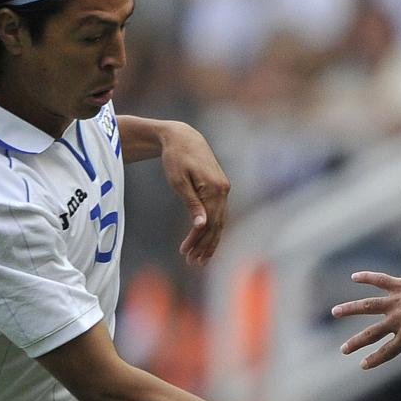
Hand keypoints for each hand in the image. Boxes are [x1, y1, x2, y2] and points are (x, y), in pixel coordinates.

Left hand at [157, 123, 229, 264]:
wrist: (183, 136)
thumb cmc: (176, 157)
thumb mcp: (179, 180)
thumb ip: (191, 203)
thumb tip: (201, 225)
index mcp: (215, 188)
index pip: (208, 222)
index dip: (197, 240)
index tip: (185, 253)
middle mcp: (224, 191)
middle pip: (216, 225)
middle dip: (205, 246)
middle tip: (194, 263)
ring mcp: (224, 190)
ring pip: (219, 221)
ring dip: (210, 240)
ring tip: (200, 257)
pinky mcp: (220, 189)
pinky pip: (219, 213)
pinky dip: (213, 228)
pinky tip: (206, 238)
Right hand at [333, 268, 400, 374]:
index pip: (387, 351)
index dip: (375, 359)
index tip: (363, 364)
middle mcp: (397, 320)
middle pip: (372, 333)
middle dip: (356, 343)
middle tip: (343, 349)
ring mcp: (396, 302)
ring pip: (368, 305)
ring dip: (350, 309)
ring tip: (335, 311)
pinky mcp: (399, 285)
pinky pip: (379, 280)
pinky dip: (367, 277)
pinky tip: (354, 276)